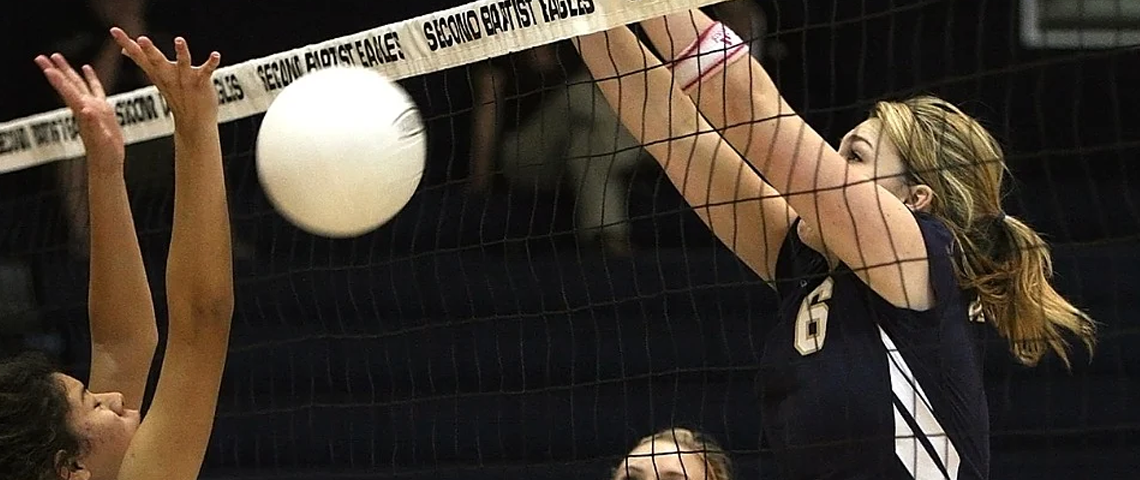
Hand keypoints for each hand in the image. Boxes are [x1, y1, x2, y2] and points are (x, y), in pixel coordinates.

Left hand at [35, 54, 124, 172]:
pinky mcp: (102, 109)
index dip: (58, 80)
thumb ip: (93, 124)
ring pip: (77, 84)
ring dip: (67, 70)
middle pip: (68, 85)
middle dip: (55, 70)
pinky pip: (95, 88)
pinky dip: (90, 77)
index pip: (68, 93)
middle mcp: (85, 107)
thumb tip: (86, 109)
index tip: (47, 68)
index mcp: (85, 113)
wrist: (107, 163)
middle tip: (41, 57)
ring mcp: (93, 107)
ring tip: (57, 56)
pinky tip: (87, 68)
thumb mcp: (102, 140)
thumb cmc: (104, 154)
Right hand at [110, 27, 220, 122]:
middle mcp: (170, 76)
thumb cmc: (176, 96)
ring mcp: (186, 79)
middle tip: (141, 39)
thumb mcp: (157, 78)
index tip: (114, 31)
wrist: (194, 123)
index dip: (126, 43)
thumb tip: (124, 50)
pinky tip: (215, 55)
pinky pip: (207, 71)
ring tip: (179, 40)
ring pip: (182, 64)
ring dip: (181, 52)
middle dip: (149, 50)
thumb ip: (143, 61)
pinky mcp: (201, 83)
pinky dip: (211, 63)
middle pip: (156, 61)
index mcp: (158, 73)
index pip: (139, 56)